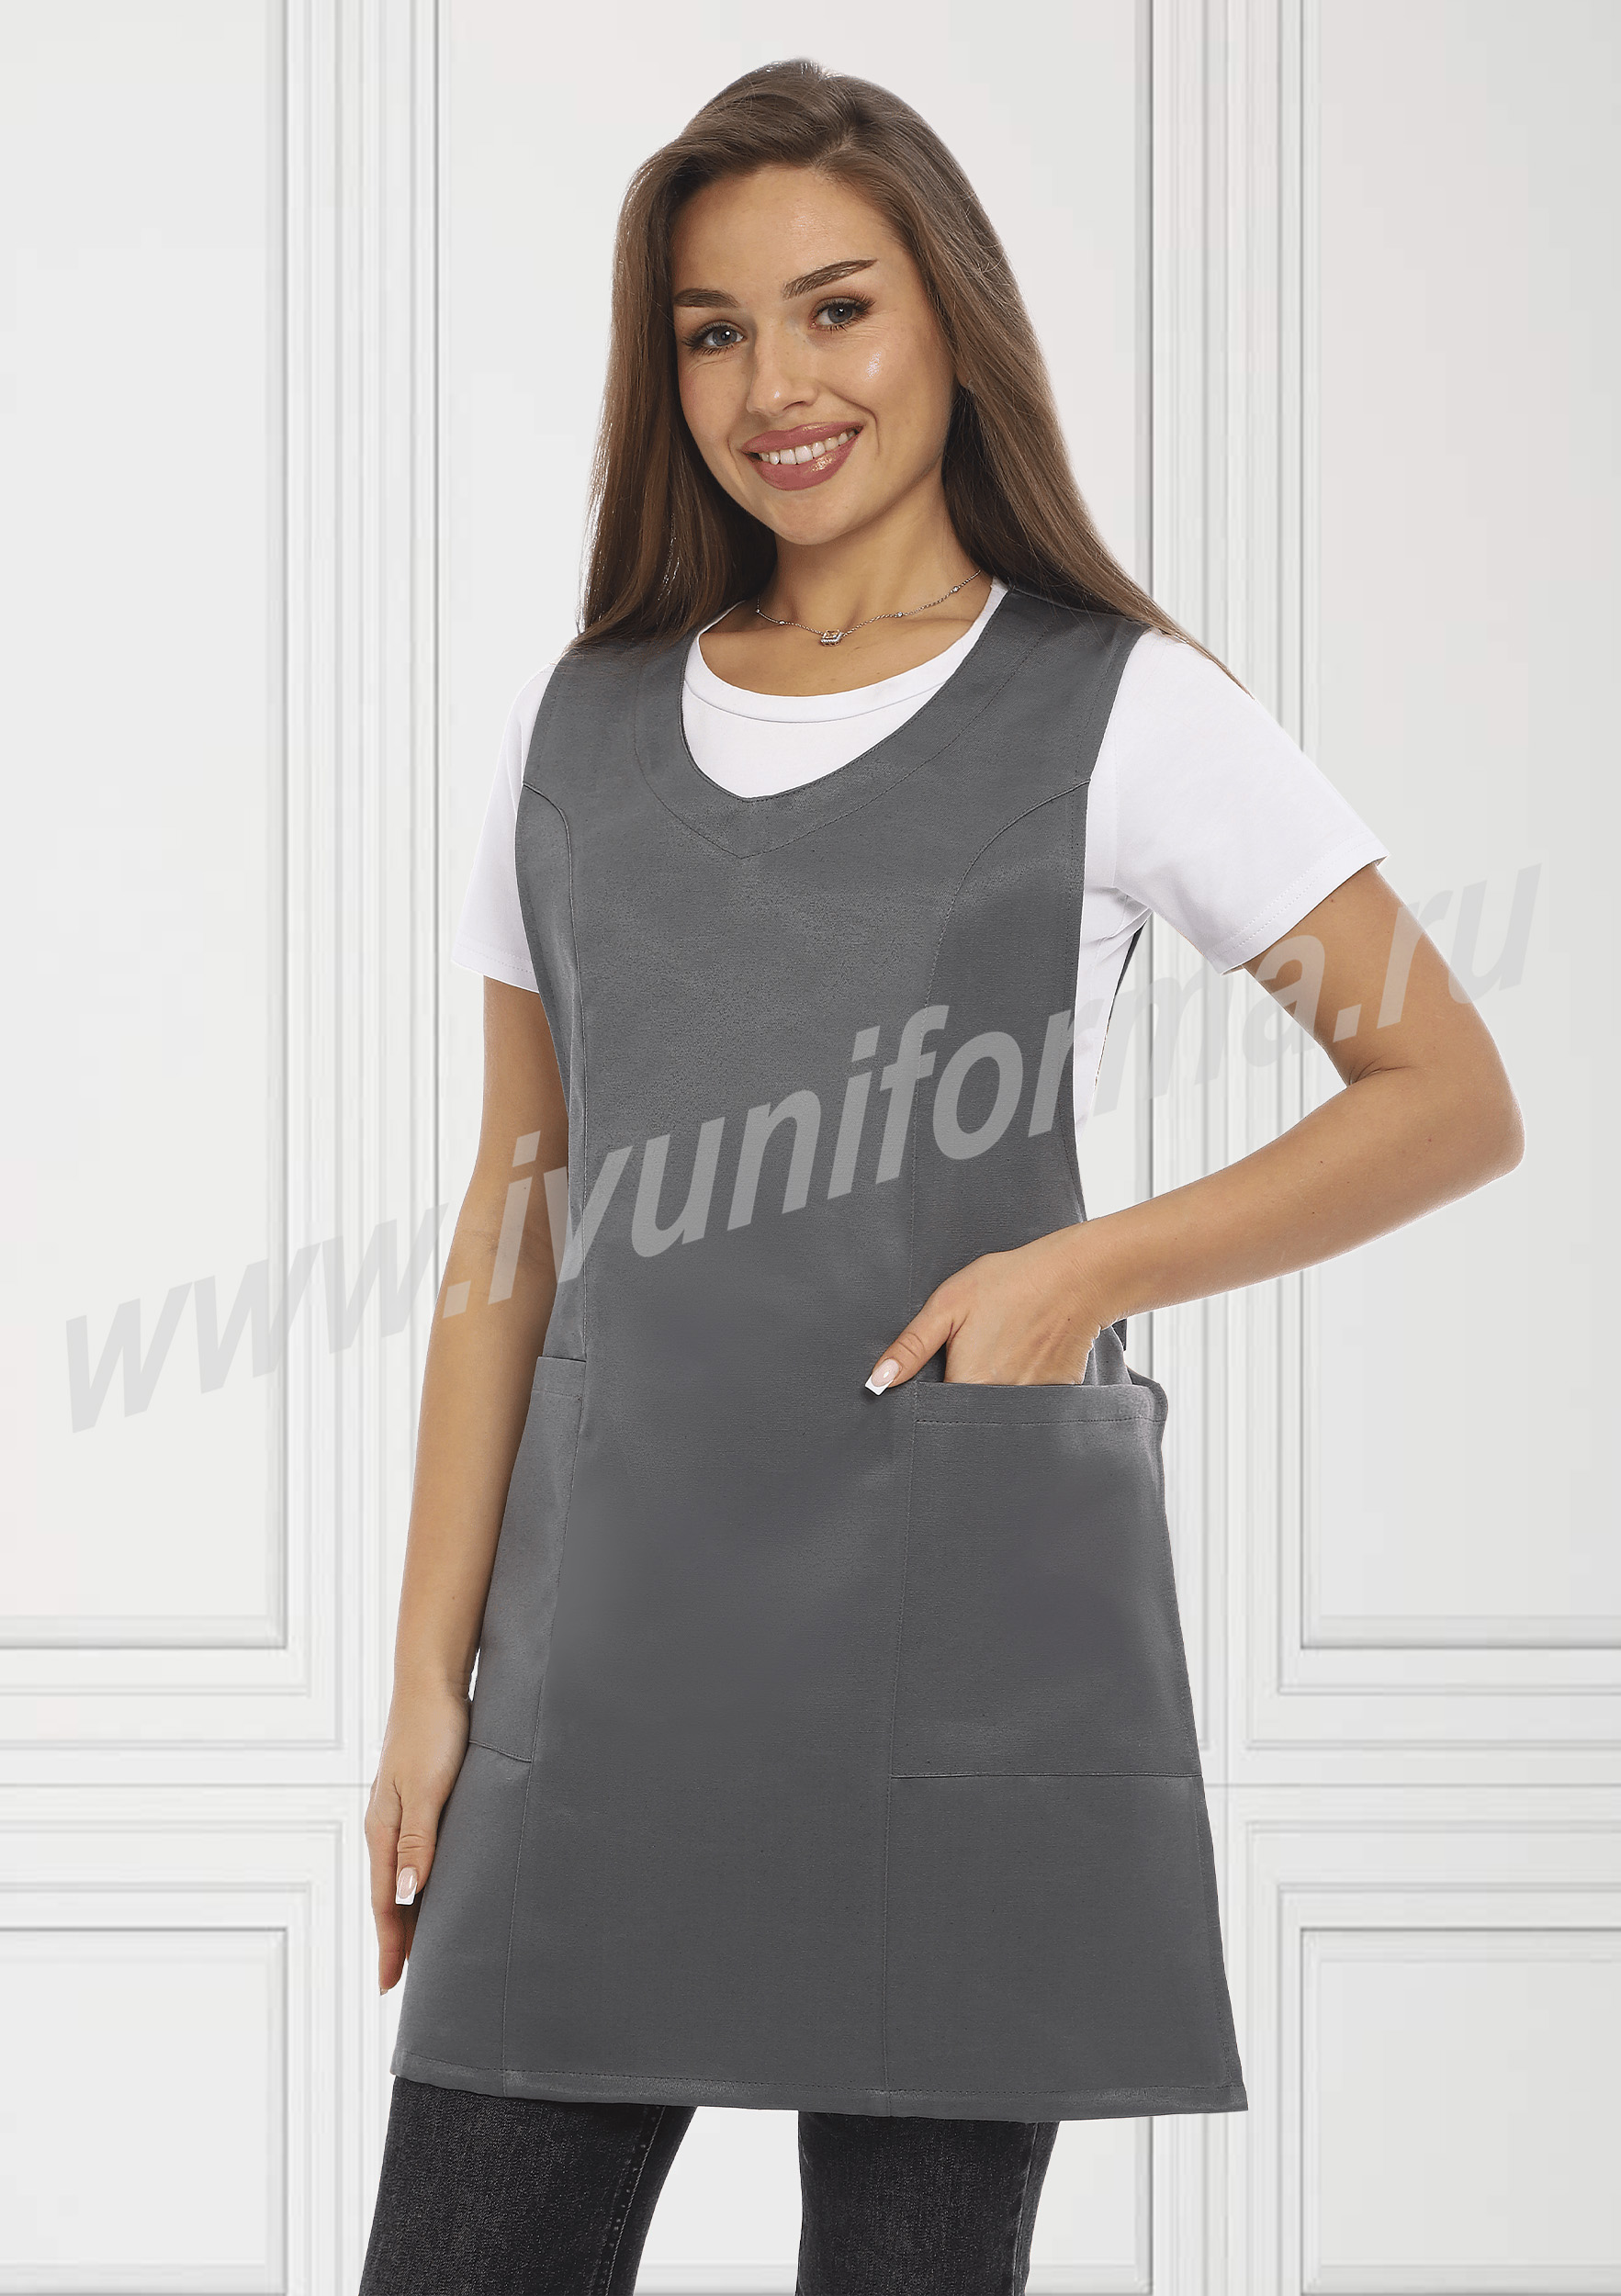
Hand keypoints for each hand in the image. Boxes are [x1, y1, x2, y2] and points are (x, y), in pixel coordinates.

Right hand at [365, 1682, 471, 1992]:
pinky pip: (418, 1852)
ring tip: (422, 1946)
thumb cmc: (433, 1731)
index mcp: (384, 1829)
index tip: (390, 1986)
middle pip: (390, 1895)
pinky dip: (423, 1880)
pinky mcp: (422, 1796)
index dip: (390, 1944)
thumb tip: (404, 1896)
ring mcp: (403, 1811)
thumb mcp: (427, 1788)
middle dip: (397, 1938)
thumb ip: (418, 1840)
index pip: (384, 1901)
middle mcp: (388, 1826)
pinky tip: (435, 1886)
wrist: (434, 1680)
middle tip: (404, 1981)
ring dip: (410, 1911)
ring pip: (404, 1875)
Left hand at [864, 1225, 1115, 1391]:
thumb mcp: (948, 1305)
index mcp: (968, 1383)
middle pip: (969, 1414)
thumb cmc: (1009, 1283)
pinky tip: (1029, 1351)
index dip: (931, 1398)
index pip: (936, 1412)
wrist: (1075, 1275)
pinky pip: (1031, 1401)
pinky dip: (1025, 1383)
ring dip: (995, 1389)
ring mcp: (1033, 1402)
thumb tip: (878, 1381)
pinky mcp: (1058, 1394)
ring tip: (1004, 1348)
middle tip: (978, 1350)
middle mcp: (1000, 1402)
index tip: (939, 1373)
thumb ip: (912, 1347)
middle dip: (964, 1394)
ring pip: (999, 1409)